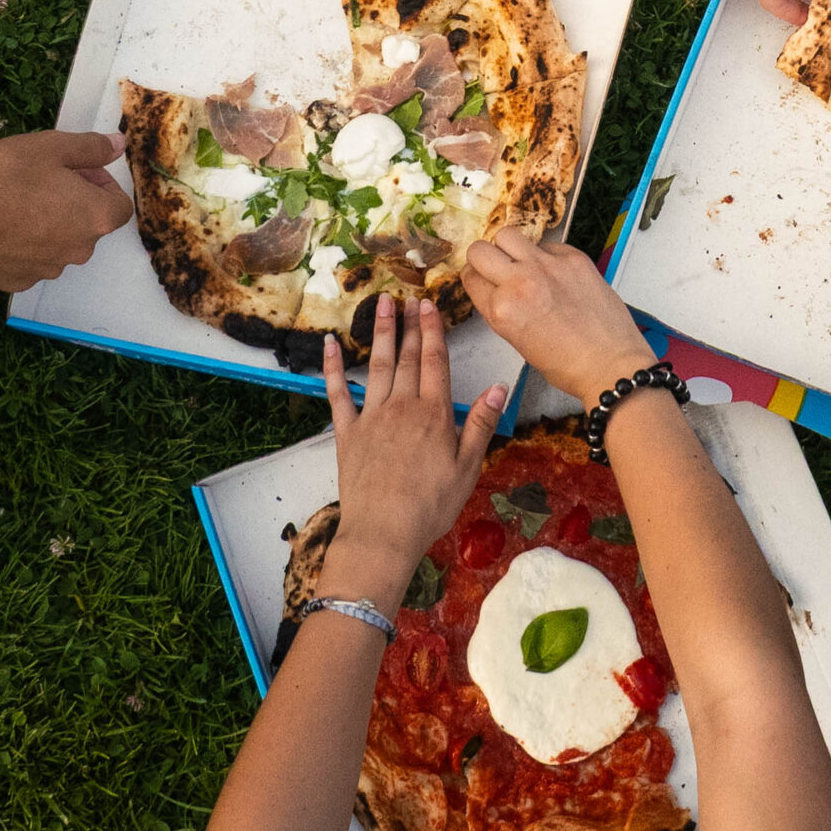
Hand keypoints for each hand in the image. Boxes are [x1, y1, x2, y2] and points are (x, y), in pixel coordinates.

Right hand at [0, 129, 133, 290]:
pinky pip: (31, 258)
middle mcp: (80, 251)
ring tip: (15, 202)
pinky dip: (23, 243)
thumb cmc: (4, 177)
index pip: (119, 203)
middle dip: (73, 201)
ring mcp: (48, 270)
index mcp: (96, 218)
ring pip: (59, 242)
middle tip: (40, 180)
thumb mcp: (50, 147)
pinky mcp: (18, 281)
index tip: (73, 170)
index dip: (100, 183)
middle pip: (89, 223)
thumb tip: (120, 145)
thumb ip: (91, 147)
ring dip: (48, 223)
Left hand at [317, 294, 506, 607]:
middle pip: (407, 356)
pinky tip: (330, 345)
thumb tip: (501, 387)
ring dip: (379, 332)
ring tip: (381, 304)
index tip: (430, 304)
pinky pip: (337, 393)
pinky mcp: (347, 433)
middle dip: (409, 324)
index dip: (433, 331)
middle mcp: (402, 407)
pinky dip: (332, 367)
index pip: (435, 361)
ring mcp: (371, 417)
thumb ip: (481, 424)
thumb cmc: (430, 506)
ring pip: (377, 365)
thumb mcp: (467, 468)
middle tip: (409, 296)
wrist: (383, 533)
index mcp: (434, 413)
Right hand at [461, 229, 651, 404]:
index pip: (470, 278)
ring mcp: (547, 266)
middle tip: (496, 267)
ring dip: (510, 247)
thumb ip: (502, 311)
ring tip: (523, 263)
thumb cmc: (568, 365)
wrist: (610, 364)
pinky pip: (547, 244)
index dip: (475, 279)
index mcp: (501, 310)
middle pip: (479, 250)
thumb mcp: (519, 342)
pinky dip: (546, 254)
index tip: (482, 279)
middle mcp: (519, 283)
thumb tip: (497, 290)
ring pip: (508, 235)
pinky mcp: (573, 258)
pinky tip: (555, 271)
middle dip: (483, 258)